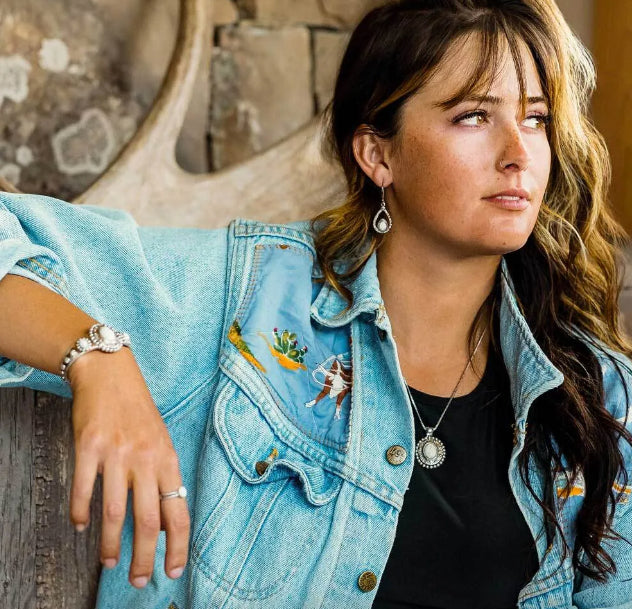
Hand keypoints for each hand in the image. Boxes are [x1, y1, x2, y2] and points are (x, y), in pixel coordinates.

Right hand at [67, 348, 189, 587]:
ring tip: (111, 563)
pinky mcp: (89, 447)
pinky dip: (81, 514)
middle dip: (145, 558)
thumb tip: (164, 521)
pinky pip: (83, 491)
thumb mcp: (161, 442)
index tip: (173, 570)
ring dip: (111, 545)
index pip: (178, 512)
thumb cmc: (138, 412)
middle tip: (139, 581)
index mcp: (168, 459)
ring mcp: (116, 453)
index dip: (178, 546)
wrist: (111, 375)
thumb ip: (163, 478)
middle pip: (147, 522)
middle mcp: (145, 459)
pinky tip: (81, 526)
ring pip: (114, 513)